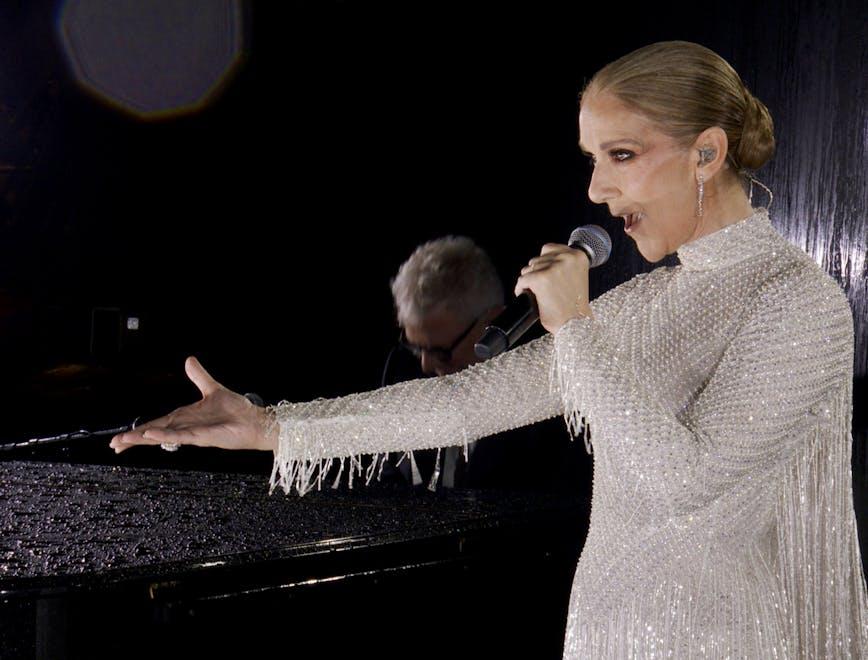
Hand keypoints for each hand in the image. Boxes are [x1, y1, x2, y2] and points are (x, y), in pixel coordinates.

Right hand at [110, 357, 276, 453]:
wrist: (255, 421)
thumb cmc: (237, 410)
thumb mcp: (213, 388)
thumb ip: (199, 376)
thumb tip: (189, 360)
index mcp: (185, 417)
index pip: (156, 423)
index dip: (139, 430)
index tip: (121, 438)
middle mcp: (186, 426)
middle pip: (154, 432)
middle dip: (134, 439)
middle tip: (114, 445)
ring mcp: (193, 433)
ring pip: (163, 436)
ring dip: (143, 438)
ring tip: (123, 442)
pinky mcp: (203, 437)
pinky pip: (181, 436)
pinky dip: (166, 435)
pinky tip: (151, 436)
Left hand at [514, 243, 592, 332]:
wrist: (576, 324)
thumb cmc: (575, 306)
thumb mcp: (576, 276)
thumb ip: (563, 265)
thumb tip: (540, 261)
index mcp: (578, 256)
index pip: (549, 248)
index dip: (543, 262)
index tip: (543, 272)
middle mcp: (567, 258)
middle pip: (537, 259)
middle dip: (535, 273)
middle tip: (540, 288)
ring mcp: (553, 268)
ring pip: (528, 269)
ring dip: (528, 281)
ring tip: (535, 293)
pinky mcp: (540, 279)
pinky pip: (522, 280)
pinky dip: (521, 289)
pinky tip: (526, 296)